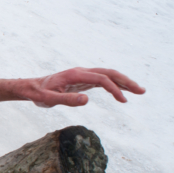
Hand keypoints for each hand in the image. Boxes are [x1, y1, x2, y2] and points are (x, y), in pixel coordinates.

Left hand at [22, 67, 144, 107]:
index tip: (123, 100)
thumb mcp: (49, 100)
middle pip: (109, 73)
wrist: (31, 88)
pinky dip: (114, 86)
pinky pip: (102, 81)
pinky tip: (122, 94)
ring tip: (139, 91)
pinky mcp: (83, 81)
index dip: (114, 89)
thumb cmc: (39, 94)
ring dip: (124, 82)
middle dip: (126, 81)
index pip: (101, 79)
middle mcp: (81, 72)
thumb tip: (87, 100)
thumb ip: (67, 100)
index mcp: (76, 74)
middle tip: (142, 91)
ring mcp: (83, 75)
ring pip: (108, 75)